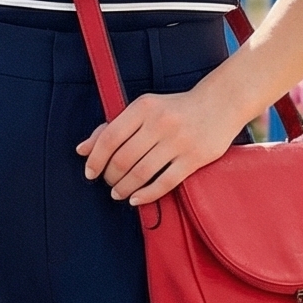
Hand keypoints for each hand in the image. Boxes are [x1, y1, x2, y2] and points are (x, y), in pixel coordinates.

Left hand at [77, 84, 246, 206]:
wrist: (220, 104)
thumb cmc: (174, 109)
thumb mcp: (143, 109)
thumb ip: (112, 127)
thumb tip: (81, 150)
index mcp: (143, 107)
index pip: (109, 137)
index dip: (95, 159)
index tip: (90, 172)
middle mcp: (160, 123)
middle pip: (123, 159)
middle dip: (110, 177)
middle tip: (108, 183)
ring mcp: (179, 141)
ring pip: (141, 173)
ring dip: (124, 188)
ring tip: (118, 193)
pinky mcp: (194, 158)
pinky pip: (165, 182)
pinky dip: (146, 195)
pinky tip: (135, 199)